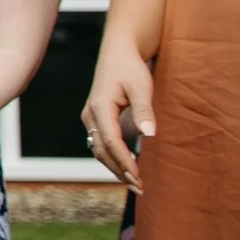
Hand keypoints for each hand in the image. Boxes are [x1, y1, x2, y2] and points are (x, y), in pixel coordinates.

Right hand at [82, 47, 155, 190]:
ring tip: (135, 183)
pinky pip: (101, 144)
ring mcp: (91, 118)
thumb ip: (144, 111)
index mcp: (100, 107)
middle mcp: (90, 115)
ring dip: (115, 167)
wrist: (119, 52)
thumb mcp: (141, 86)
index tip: (138, 177)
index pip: (111, 142)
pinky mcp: (96, 119)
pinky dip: (113, 158)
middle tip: (140, 188)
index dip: (124, 162)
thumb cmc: (131, 67)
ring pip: (99, 149)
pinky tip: (127, 167)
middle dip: (119, 171)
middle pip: (102, 150)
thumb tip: (149, 136)